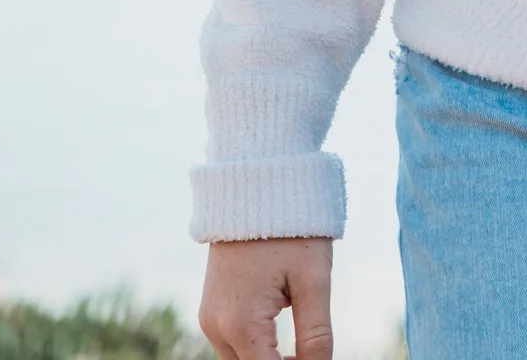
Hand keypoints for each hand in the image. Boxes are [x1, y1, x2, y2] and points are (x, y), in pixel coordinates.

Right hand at [199, 237, 333, 359]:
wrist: (257, 183)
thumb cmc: (290, 228)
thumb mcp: (313, 280)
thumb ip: (316, 335)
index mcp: (241, 324)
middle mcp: (216, 327)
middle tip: (314, 356)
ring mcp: (209, 317)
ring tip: (301, 347)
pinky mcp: (210, 307)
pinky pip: (233, 342)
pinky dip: (256, 346)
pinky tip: (282, 329)